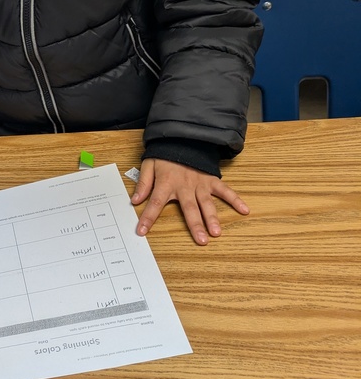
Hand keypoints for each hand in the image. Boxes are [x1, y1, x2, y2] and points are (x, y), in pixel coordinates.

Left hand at [131, 159, 249, 245]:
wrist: (182, 137)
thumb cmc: (165, 154)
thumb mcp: (148, 164)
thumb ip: (143, 183)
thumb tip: (135, 200)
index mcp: (166, 183)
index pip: (155, 203)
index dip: (148, 218)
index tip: (142, 232)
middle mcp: (184, 186)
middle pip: (189, 209)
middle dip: (195, 225)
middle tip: (201, 241)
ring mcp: (200, 184)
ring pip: (207, 203)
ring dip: (213, 218)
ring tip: (217, 233)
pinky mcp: (211, 180)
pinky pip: (225, 190)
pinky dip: (235, 199)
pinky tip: (245, 210)